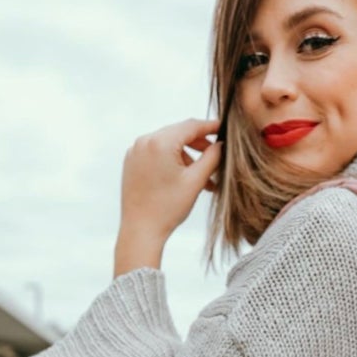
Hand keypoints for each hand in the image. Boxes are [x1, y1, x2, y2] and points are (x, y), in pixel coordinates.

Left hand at [116, 118, 221, 271]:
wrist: (140, 229)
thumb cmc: (168, 208)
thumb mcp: (196, 181)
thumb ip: (212, 158)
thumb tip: (221, 145)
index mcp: (159, 143)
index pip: (191, 126)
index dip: (211, 127)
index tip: (225, 129)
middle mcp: (144, 142)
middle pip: (179, 133)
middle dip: (199, 144)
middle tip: (217, 157)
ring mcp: (135, 151)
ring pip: (168, 144)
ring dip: (187, 155)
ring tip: (202, 177)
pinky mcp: (131, 162)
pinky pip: (156, 153)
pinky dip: (172, 160)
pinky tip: (184, 177)